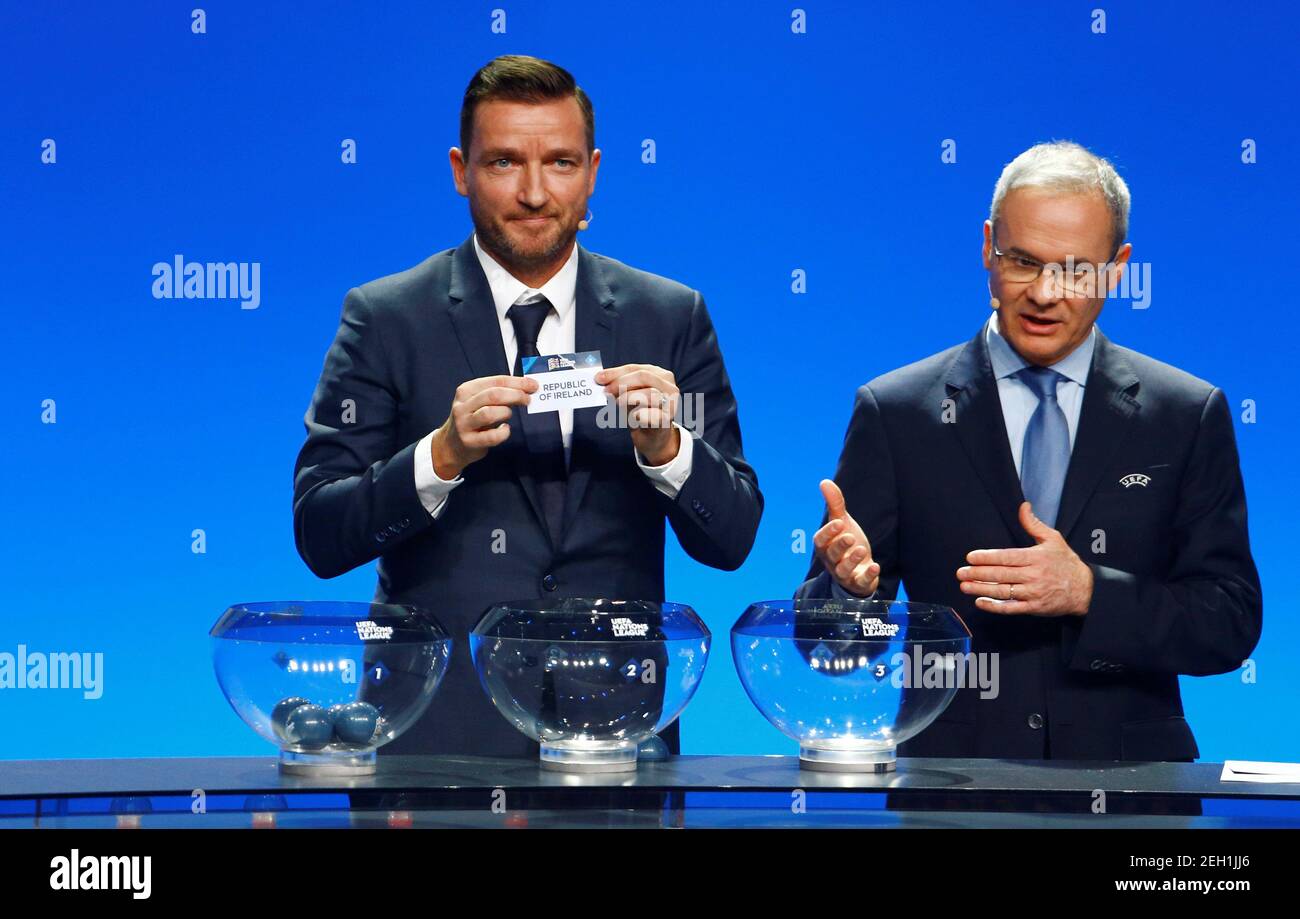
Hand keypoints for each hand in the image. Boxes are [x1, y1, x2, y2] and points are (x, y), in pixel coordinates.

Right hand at [429, 374, 538, 478]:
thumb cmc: (472, 420)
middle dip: (515, 395)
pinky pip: (491, 436)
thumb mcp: (478, 402)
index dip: (517, 382)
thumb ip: (497, 393)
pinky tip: (504, 429)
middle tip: (527, 400)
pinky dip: (503, 432)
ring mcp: (464, 424)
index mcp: (466, 391)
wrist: (450, 445)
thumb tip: (526, 388)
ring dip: (506, 413)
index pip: (495, 381)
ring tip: (508, 415)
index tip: (532, 385)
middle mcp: (463, 406)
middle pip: (493, 395)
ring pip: (489, 413)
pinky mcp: (469, 441)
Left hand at [596, 363, 680, 464]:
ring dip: (629, 397)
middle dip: (621, 383)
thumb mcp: (629, 396)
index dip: (616, 372)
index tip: (599, 378)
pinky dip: (642, 414)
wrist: (653, 438)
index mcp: (660, 375)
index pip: (635, 368)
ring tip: (618, 403)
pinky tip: (634, 416)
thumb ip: (619, 385)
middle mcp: (669, 387)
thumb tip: (601, 379)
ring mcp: (670, 403)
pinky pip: (655, 414)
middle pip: (644, 376)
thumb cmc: (641, 413)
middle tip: (606, 391)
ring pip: (650, 393)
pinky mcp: (667, 420)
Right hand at [813, 479, 879, 596]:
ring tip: (861, 549)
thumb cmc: (847, 543)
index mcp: (825, 546)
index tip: (838, 523)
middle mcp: (832, 561)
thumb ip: (835, 504)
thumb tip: (824, 482)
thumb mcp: (842, 523)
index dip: (828, 533)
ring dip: (852, 560)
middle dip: (840, 545)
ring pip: (844, 570)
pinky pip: (860, 582)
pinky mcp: (858, 582)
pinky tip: (875, 567)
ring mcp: (845, 573)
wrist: (859, 567)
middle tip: (850, 536)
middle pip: (832, 554)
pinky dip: (868, 575)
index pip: (821, 540)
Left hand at [956, 502, 1093, 615]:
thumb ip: (1034, 524)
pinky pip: (1011, 608)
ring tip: (964, 586)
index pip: (1006, 557)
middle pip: (1001, 575)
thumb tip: (1023, 506)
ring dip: (981, 589)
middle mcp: (1033, 576)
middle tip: (960, 572)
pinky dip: (994, 607)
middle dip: (978, 574)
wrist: (1086, 590)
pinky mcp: (1034, 608)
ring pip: (1003, 591)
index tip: (971, 557)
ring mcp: (1033, 593)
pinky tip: (980, 601)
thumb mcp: (1053, 539)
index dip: (987, 558)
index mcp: (1036, 558)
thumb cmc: (1067, 563)